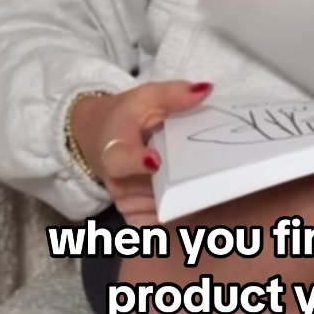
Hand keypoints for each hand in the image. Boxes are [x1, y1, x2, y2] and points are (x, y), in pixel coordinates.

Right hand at [70, 80, 212, 224]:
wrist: (101, 139)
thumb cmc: (127, 117)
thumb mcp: (146, 98)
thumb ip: (175, 95)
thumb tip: (206, 90)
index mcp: (114, 148)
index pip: (121, 159)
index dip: (137, 162)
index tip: (156, 161)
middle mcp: (118, 182)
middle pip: (152, 190)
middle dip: (180, 187)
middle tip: (211, 180)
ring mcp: (127, 202)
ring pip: (161, 210)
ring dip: (187, 203)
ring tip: (212, 190)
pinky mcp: (135, 215)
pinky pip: (160, 223)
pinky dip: (180, 218)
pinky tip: (202, 208)